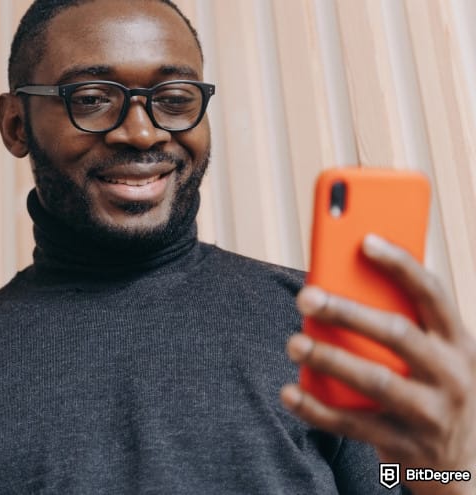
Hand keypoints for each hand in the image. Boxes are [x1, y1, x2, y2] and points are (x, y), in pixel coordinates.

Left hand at [281, 234, 475, 493]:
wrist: (463, 467)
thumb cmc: (432, 390)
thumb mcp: (434, 355)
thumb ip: (400, 324)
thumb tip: (335, 284)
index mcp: (457, 342)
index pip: (432, 293)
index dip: (400, 264)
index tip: (364, 240)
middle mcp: (451, 375)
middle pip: (397, 335)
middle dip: (348, 312)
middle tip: (305, 297)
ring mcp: (430, 414)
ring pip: (375, 382)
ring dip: (329, 359)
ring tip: (293, 343)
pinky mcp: (404, 446)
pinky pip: (354, 426)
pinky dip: (317, 410)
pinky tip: (289, 392)